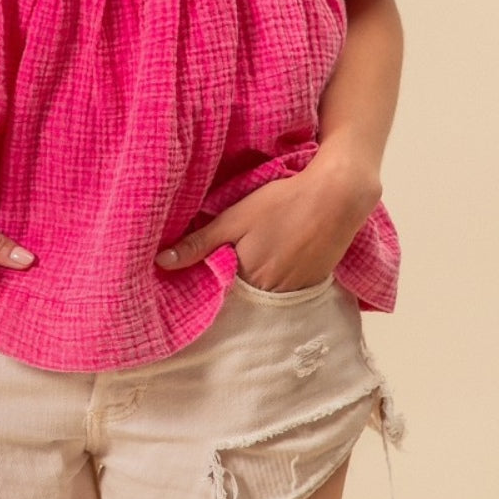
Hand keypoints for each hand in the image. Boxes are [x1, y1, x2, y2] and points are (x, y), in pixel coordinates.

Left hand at [155, 162, 380, 291]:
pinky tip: (272, 263)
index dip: (205, 288)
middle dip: (227, 291)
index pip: (217, 298)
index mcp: (247, 279)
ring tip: (246, 266)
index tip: (190, 284)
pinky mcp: (311, 285)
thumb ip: (200, 243)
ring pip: (263, 298)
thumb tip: (162, 262)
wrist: (336, 198)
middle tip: (216, 273)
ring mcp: (294, 293)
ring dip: (252, 289)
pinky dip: (274, 283)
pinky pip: (284, 293)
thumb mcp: (235, 218)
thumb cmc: (282, 203)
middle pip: (241, 300)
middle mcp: (271, 295)